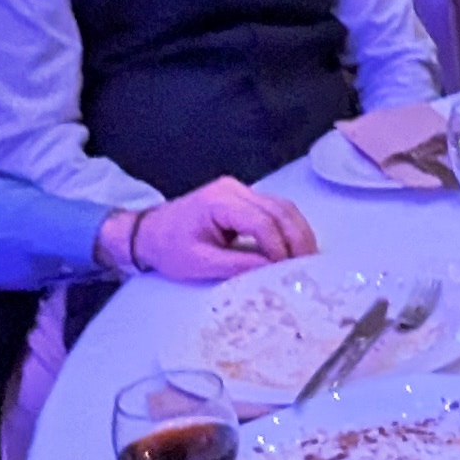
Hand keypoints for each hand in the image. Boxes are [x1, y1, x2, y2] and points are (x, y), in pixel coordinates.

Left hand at [122, 177, 317, 279]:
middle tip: (311, 265)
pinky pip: (275, 208)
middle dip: (298, 238)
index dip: (280, 246)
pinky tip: (296, 246)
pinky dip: (289, 227)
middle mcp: (233, 189)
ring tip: (309, 258)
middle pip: (279, 209)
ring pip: (283, 206)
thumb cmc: (169, 249)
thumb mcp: (200, 263)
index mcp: (219, 202)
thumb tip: (274, 270)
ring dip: (298, 231)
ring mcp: (240, 190)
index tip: (289, 270)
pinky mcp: (243, 197)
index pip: (262, 222)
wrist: (148, 232)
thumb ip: (238, 265)